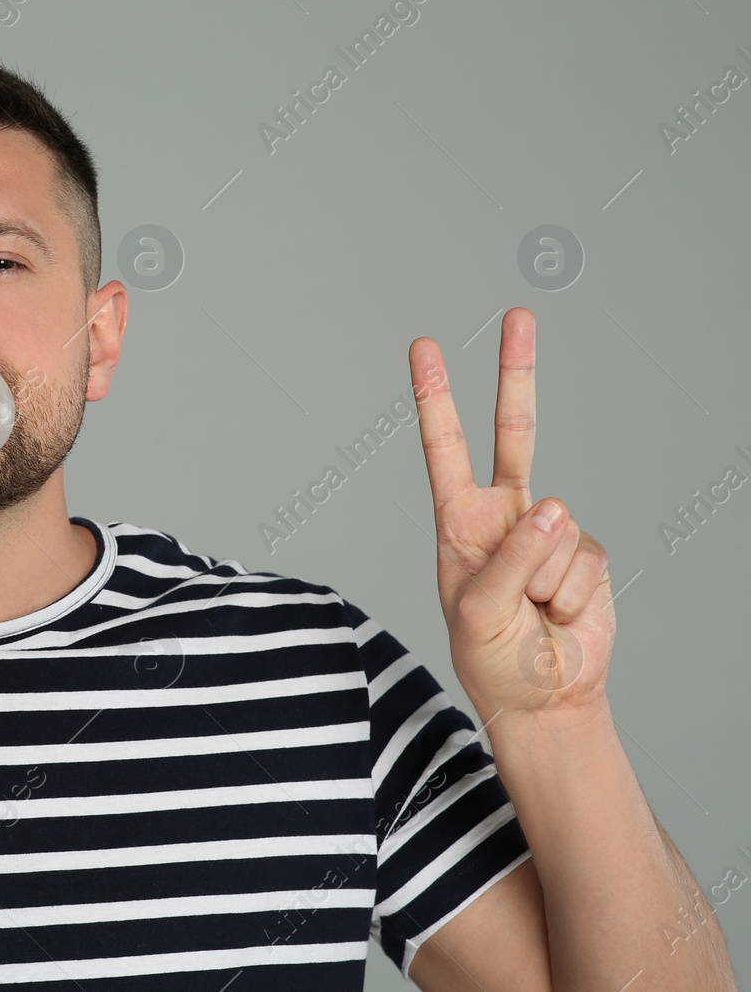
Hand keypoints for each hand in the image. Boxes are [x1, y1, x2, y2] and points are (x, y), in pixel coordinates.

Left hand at [408, 307, 614, 721]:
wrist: (544, 695)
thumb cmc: (492, 657)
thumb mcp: (478, 611)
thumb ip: (512, 556)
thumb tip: (554, 504)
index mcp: (458, 522)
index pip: (443, 447)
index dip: (434, 398)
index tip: (423, 348)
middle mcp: (502, 515)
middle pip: (514, 432)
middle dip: (516, 372)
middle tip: (517, 315)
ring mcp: (546, 531)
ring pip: (558, 525)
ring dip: (546, 579)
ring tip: (531, 610)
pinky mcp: (584, 553)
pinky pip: (585, 557)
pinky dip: (572, 593)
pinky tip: (558, 612)